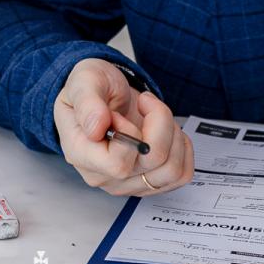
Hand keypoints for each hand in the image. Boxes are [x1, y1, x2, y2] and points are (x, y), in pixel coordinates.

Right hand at [52, 59, 192, 197]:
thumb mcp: (84, 81)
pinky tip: (165, 131)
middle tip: (144, 102)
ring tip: (155, 116)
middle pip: (151, 162)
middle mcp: (104, 175)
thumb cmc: (93, 89)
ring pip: (172, 169)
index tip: (119, 113)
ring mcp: (128, 183)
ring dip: (172, 133)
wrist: (104, 94)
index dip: (130, 134)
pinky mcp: (149, 182)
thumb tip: (97, 128)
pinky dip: (181, 147)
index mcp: (81, 154)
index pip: (118, 164)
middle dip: (159, 122)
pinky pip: (181, 173)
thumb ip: (88, 102)